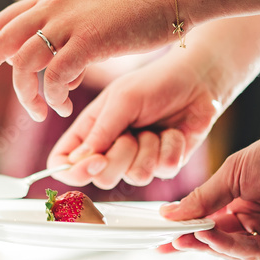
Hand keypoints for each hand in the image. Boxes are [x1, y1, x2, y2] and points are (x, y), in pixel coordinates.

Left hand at [0, 0, 175, 120]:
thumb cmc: (139, 10)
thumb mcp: (91, 16)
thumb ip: (64, 39)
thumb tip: (47, 73)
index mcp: (50, 2)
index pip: (2, 27)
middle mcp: (52, 9)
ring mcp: (68, 23)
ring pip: (23, 65)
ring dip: (27, 96)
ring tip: (42, 112)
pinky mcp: (89, 40)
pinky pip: (55, 77)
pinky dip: (54, 97)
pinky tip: (66, 106)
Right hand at [48, 56, 221, 189]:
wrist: (198, 81)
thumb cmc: (155, 83)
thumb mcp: (123, 100)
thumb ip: (100, 131)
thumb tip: (79, 160)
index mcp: (88, 131)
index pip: (62, 163)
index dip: (73, 171)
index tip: (95, 161)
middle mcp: (108, 150)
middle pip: (99, 178)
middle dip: (119, 157)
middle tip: (132, 133)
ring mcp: (136, 160)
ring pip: (134, 177)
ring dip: (148, 150)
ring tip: (155, 128)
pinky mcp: (163, 165)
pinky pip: (162, 172)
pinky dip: (170, 148)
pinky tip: (174, 132)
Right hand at [160, 121, 259, 259]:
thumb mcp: (231, 175)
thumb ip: (202, 199)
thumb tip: (170, 213)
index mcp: (242, 201)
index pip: (207, 222)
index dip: (184, 229)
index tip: (161, 235)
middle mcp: (256, 220)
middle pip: (217, 240)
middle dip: (192, 242)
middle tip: (169, 242)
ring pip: (233, 250)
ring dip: (208, 244)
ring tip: (187, 237)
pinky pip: (254, 252)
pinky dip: (229, 246)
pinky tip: (210, 236)